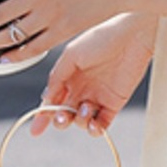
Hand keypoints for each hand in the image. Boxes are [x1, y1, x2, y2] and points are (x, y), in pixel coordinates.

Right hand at [31, 13, 157, 137]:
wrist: (131, 37)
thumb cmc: (101, 39)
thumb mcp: (71, 55)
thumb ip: (57, 77)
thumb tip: (46, 98)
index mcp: (68, 76)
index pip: (52, 100)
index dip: (43, 115)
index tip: (36, 130)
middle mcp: (81, 88)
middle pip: (64, 114)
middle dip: (60, 120)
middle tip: (62, 117)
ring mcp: (97, 97)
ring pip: (81, 121)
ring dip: (79, 121)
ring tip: (85, 109)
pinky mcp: (114, 104)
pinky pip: (102, 124)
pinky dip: (96, 129)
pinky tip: (94, 125)